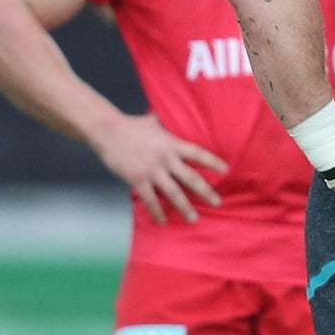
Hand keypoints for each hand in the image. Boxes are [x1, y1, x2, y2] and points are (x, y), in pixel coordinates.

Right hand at [92, 112, 226, 223]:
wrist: (107, 131)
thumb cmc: (131, 125)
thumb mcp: (152, 121)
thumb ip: (164, 121)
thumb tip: (170, 112)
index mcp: (172, 144)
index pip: (198, 153)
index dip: (213, 162)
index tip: (227, 170)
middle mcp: (165, 158)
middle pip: (191, 178)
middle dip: (206, 192)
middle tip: (218, 202)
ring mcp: (152, 170)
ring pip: (173, 193)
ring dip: (184, 207)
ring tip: (193, 219)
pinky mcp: (137, 179)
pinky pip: (150, 200)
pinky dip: (157, 212)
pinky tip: (162, 221)